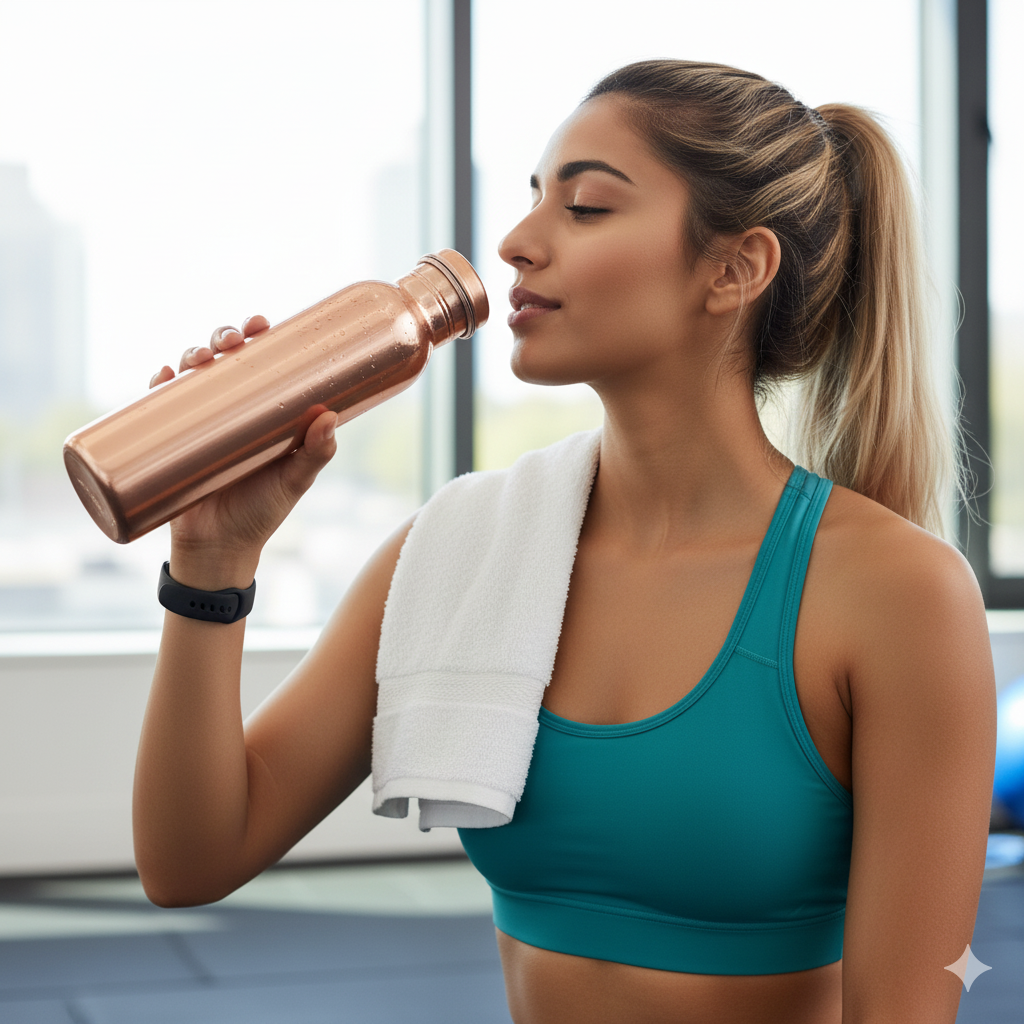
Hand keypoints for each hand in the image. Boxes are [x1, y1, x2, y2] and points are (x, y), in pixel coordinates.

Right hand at [148, 315, 338, 583]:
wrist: (218, 551)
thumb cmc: (262, 514)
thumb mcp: (294, 481)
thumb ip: (315, 454)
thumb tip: (330, 417)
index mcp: (264, 412)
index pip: (262, 363)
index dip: (260, 337)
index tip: (262, 324)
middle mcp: (230, 411)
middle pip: (225, 359)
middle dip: (224, 338)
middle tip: (231, 340)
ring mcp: (198, 423)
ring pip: (192, 375)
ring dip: (192, 354)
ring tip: (200, 357)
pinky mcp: (168, 442)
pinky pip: (158, 406)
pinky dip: (158, 386)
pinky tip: (163, 375)